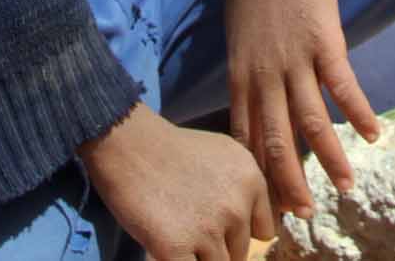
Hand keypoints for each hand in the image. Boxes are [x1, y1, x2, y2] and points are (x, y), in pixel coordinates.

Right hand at [80, 106, 272, 260]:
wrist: (129, 146)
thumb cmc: (172, 149)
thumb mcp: (225, 155)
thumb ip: (245, 189)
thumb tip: (259, 230)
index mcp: (252, 181)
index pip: (264, 231)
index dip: (240, 232)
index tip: (221, 226)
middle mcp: (236, 206)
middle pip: (240, 253)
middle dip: (219, 246)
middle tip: (192, 226)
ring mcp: (208, 230)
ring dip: (199, 257)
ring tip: (179, 234)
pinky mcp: (176, 249)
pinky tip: (168, 247)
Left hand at [227, 0, 375, 220]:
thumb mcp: (239, 39)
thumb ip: (247, 76)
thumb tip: (253, 109)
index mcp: (242, 76)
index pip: (247, 138)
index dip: (258, 174)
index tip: (267, 203)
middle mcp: (265, 74)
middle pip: (276, 139)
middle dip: (289, 182)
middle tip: (303, 213)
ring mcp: (294, 57)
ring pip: (310, 120)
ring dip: (329, 157)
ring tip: (346, 185)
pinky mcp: (323, 38)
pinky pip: (342, 84)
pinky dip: (358, 111)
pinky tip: (373, 134)